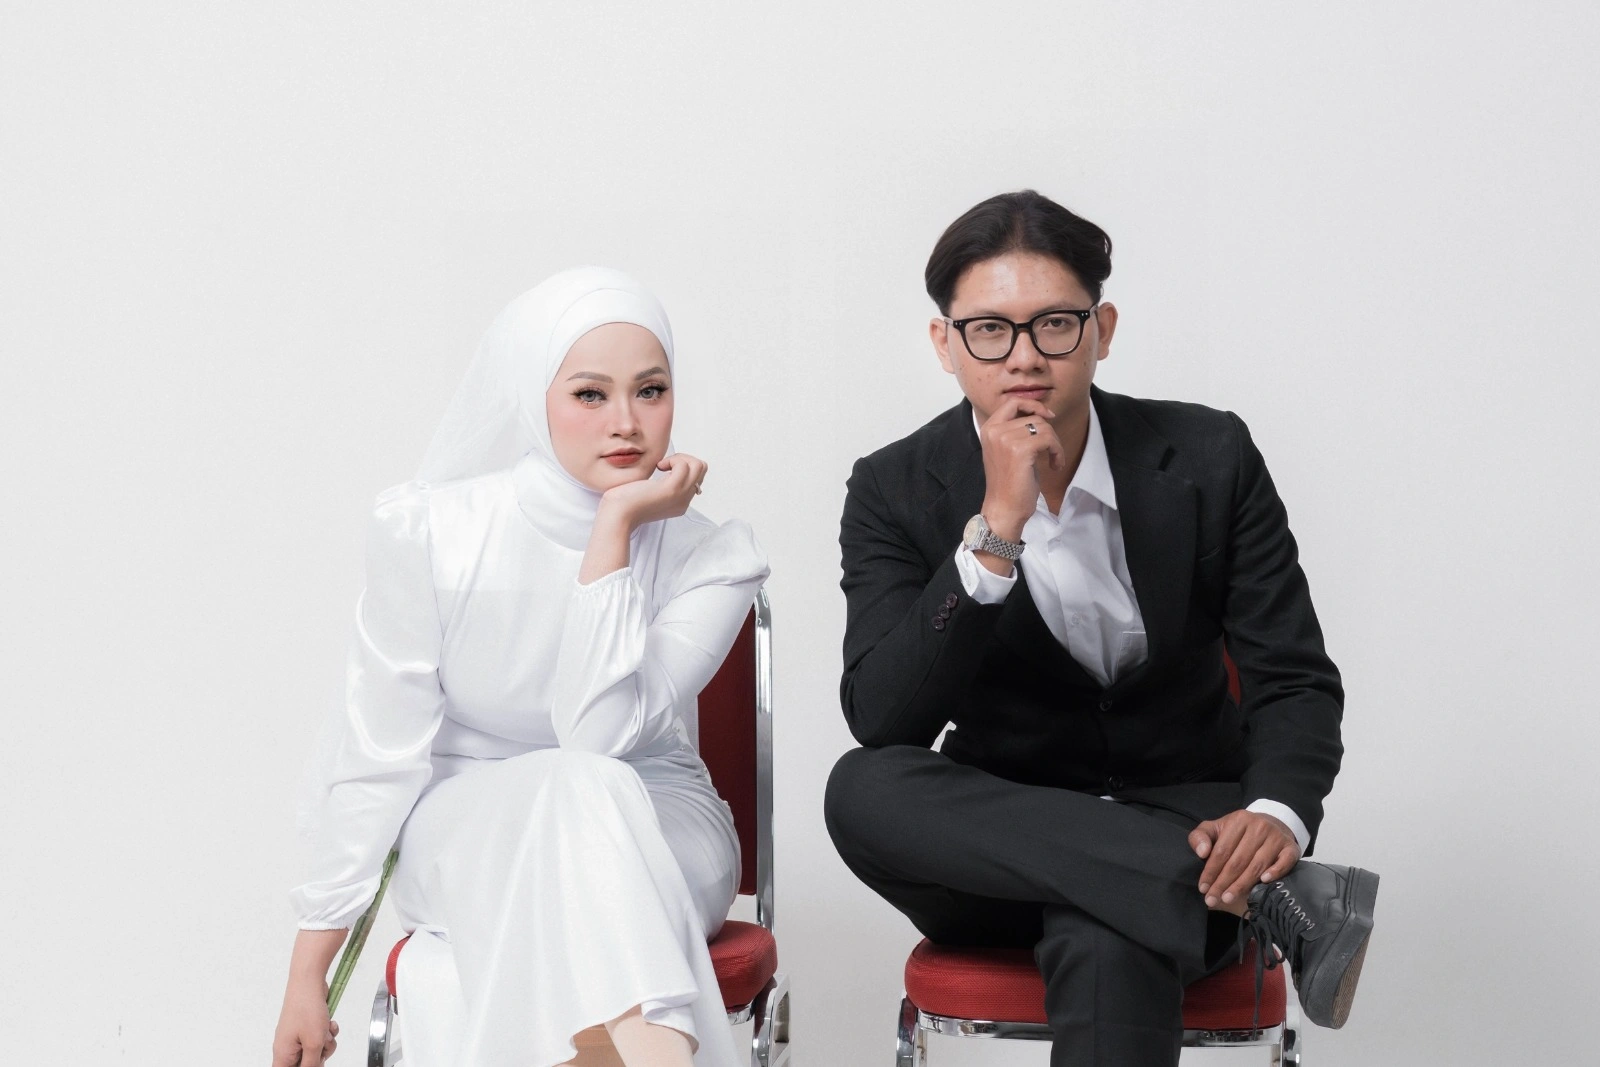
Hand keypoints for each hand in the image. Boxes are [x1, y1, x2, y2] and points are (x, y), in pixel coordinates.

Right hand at [271, 980, 338, 1065]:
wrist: (309, 983)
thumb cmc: (307, 1009)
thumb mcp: (313, 1043)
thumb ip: (312, 1064)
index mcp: (282, 1054)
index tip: (312, 1063)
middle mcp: (287, 1047)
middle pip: (305, 1064)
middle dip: (318, 1056)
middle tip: (322, 1045)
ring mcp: (297, 1036)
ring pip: (316, 1051)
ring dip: (325, 1042)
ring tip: (325, 1031)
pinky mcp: (307, 1027)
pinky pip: (319, 1038)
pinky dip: (326, 1032)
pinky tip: (329, 1024)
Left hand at [597, 453, 707, 530]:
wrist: (617, 516)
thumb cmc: (624, 504)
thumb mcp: (648, 492)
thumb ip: (659, 484)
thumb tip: (665, 467)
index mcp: (679, 503)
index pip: (696, 478)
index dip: (682, 467)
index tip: (663, 469)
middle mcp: (684, 501)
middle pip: (701, 470)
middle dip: (684, 459)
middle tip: (664, 464)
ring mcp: (680, 496)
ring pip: (699, 466)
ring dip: (680, 458)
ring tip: (662, 465)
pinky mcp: (672, 489)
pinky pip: (684, 465)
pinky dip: (673, 460)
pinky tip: (658, 467)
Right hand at [977, 398, 1063, 540]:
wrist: (1004, 508)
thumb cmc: (1009, 484)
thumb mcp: (1008, 451)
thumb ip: (1016, 431)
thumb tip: (1040, 415)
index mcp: (989, 429)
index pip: (1013, 402)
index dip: (1033, 405)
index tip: (1048, 416)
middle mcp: (994, 431)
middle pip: (1033, 416)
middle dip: (1049, 432)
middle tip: (1052, 451)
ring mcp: (1006, 439)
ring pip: (1043, 427)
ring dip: (1055, 444)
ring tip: (1053, 460)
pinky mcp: (1020, 450)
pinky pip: (1048, 439)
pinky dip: (1057, 451)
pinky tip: (1054, 465)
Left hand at [1188, 809, 1300, 908]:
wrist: (1271, 825)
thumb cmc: (1237, 832)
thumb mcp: (1215, 829)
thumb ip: (1200, 837)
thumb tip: (1202, 853)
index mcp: (1239, 820)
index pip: (1222, 850)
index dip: (1211, 871)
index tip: (1203, 888)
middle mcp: (1259, 827)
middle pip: (1238, 861)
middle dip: (1223, 883)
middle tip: (1212, 899)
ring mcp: (1277, 837)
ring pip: (1257, 866)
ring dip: (1242, 885)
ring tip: (1228, 898)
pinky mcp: (1291, 848)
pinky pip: (1284, 862)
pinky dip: (1274, 873)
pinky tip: (1263, 883)